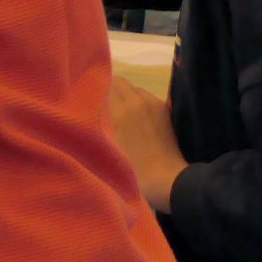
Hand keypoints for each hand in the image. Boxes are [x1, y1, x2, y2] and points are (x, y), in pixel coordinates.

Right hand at [103, 75, 186, 213]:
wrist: (166, 179)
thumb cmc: (133, 168)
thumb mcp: (110, 145)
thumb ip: (103, 122)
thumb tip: (97, 108)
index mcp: (121, 111)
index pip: (107, 85)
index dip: (99, 92)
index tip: (95, 103)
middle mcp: (138, 101)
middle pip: (121, 83)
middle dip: (113, 93)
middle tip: (109, 110)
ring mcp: (154, 104)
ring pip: (135, 90)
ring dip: (129, 98)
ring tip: (126, 118)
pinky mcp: (165, 111)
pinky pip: (148, 98)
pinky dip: (142, 105)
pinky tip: (141, 123)